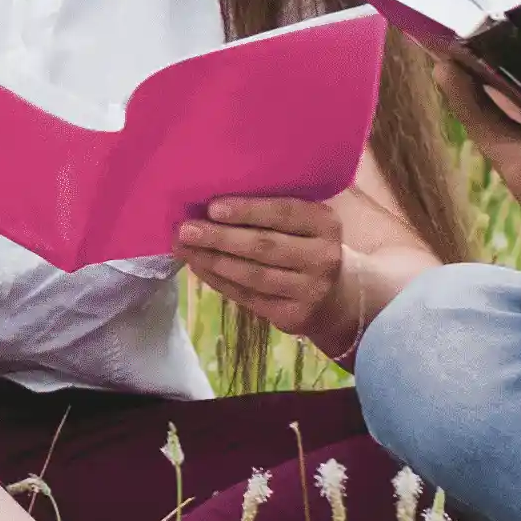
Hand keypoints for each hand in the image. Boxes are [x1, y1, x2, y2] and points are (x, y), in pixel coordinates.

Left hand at [174, 191, 347, 348]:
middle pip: (264, 246)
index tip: (212, 208)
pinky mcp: (292, 315)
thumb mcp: (305, 223)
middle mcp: (323, 257)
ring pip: (253, 275)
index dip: (247, 210)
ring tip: (184, 248)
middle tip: (185, 229)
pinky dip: (219, 281)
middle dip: (220, 237)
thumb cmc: (307, 246)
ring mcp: (309, 290)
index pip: (284, 212)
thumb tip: (211, 204)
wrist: (336, 296)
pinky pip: (247, 297)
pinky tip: (199, 267)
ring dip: (213, 260)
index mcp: (325, 224)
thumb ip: (272, 211)